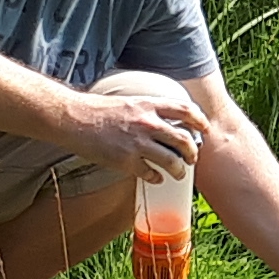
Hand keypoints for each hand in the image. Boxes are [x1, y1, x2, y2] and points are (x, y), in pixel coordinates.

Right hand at [65, 87, 203, 179]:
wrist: (74, 118)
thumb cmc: (97, 109)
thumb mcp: (128, 101)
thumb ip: (147, 110)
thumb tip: (163, 122)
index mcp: (148, 105)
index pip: (185, 110)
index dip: (200, 120)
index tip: (205, 129)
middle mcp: (147, 123)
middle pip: (184, 139)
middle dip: (193, 152)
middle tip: (193, 158)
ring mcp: (137, 143)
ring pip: (172, 160)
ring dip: (180, 170)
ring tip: (180, 174)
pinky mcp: (126, 161)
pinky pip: (150, 173)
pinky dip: (156, 178)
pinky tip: (156, 178)